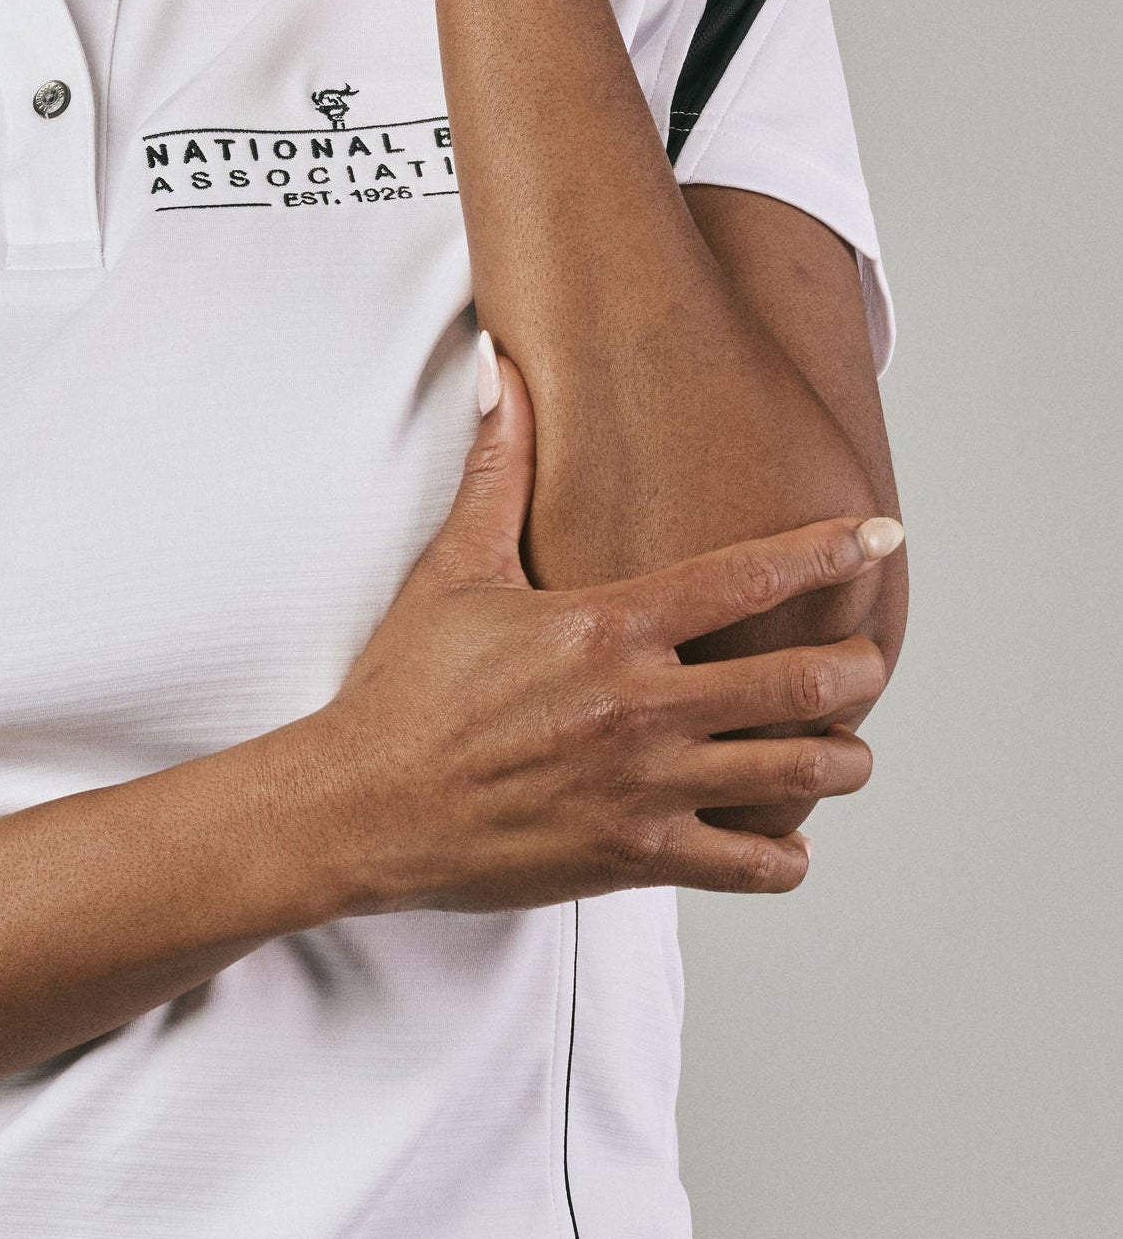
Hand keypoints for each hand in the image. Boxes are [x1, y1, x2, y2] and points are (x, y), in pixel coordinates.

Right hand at [282, 349, 894, 915]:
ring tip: (841, 753)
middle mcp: (639, 705)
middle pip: (802, 683)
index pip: (745, 577)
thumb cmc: (404, 690)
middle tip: (865, 663)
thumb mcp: (454, 570)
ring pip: (796, 776)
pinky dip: (784, 858)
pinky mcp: (633, 858)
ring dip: (839, 763)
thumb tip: (502, 371)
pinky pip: (750, 867)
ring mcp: (642, 786)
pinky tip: (782, 842)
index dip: (826, 552)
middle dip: (856, 670)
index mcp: (607, 626)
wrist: (359, 805)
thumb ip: (501, 471)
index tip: (878, 535)